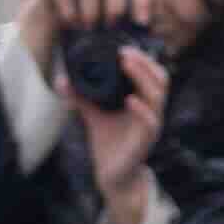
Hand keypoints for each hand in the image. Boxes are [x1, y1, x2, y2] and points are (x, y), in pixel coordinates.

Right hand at [15, 0, 155, 75]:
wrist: (53, 17)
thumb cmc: (90, 16)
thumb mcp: (118, 15)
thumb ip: (139, 5)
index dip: (140, 1)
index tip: (141, 23)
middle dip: (115, 7)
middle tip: (110, 26)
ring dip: (89, 12)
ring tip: (88, 28)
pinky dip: (69, 11)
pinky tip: (71, 22)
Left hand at [83, 41, 169, 216]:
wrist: (113, 175)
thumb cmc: (108, 143)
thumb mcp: (93, 115)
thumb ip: (82, 97)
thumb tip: (62, 79)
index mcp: (144, 101)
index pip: (153, 73)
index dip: (142, 59)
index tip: (123, 48)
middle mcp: (152, 110)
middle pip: (161, 79)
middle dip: (145, 62)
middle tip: (125, 52)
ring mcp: (151, 125)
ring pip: (158, 96)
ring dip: (143, 77)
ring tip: (127, 65)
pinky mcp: (146, 141)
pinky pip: (150, 122)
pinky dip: (142, 109)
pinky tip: (130, 99)